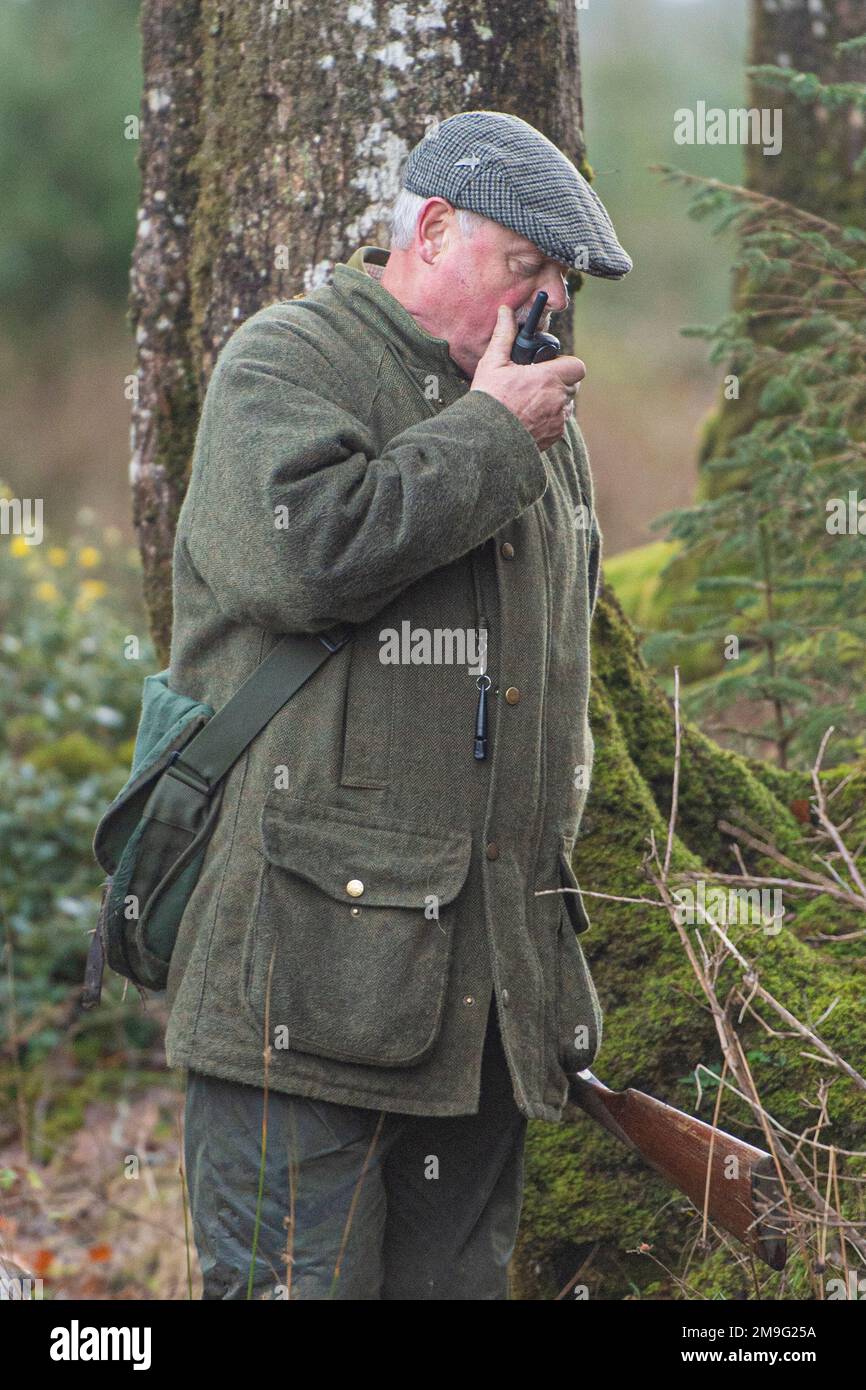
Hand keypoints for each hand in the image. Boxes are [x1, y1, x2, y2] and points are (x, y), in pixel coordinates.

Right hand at [470, 304, 585, 451]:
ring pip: (566, 405)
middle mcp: (558, 399)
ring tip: (530, 402)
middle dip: (559, 382)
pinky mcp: (554, 437)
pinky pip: (559, 424)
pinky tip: (528, 418)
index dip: (566, 365)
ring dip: (554, 401)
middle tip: (536, 383)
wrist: (485, 439)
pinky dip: (549, 420)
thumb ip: (504, 335)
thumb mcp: (492, 363)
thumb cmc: (489, 399)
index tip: (549, 366)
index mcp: (548, 378)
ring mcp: (558, 420)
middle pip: (572, 385)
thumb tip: (505, 312)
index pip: (576, 366)